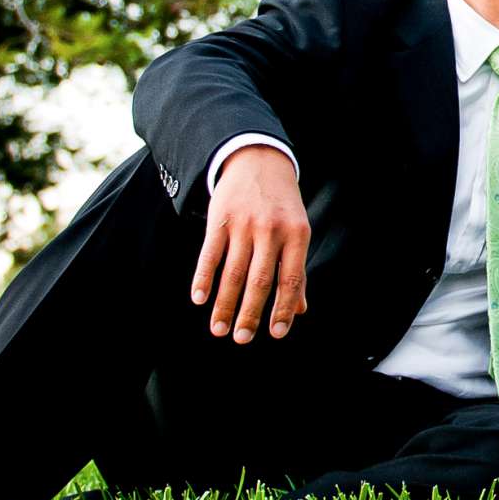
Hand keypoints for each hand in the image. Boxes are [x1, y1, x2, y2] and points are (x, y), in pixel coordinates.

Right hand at [192, 146, 307, 342]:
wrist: (258, 160)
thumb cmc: (282, 205)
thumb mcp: (297, 231)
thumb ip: (296, 270)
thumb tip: (298, 310)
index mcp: (297, 234)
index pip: (290, 278)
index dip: (282, 308)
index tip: (275, 334)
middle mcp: (271, 230)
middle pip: (259, 279)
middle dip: (249, 313)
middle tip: (241, 339)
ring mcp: (244, 224)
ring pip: (233, 271)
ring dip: (224, 304)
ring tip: (218, 329)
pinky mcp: (219, 218)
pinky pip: (210, 254)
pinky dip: (203, 278)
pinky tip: (199, 299)